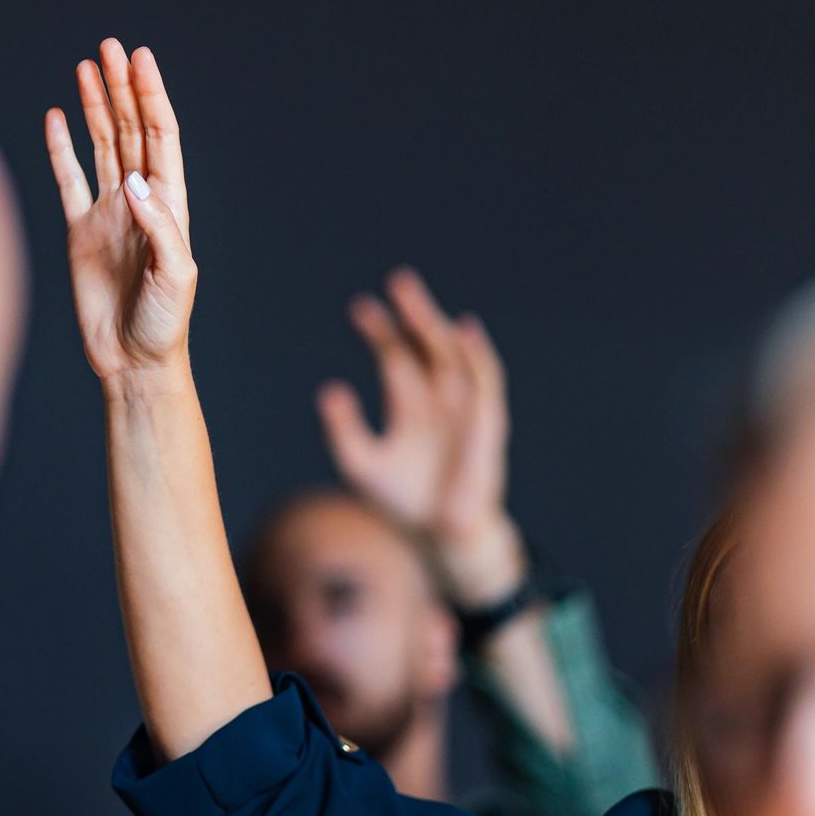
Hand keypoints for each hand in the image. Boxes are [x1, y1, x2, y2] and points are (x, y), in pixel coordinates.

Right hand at [44, 39, 196, 382]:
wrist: (133, 364)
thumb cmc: (165, 326)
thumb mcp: (176, 276)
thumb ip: (158, 227)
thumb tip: (132, 181)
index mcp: (168, 205)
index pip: (160, 137)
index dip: (151, 96)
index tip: (140, 59)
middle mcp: (137, 201)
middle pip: (130, 130)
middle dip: (121, 87)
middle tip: (109, 46)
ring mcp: (106, 214)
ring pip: (100, 146)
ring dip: (95, 106)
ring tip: (86, 66)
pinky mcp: (78, 233)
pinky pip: (67, 181)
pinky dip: (61, 150)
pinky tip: (56, 118)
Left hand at [315, 270, 520, 602]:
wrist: (439, 536)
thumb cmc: (401, 500)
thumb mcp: (360, 463)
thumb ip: (344, 429)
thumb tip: (329, 389)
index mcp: (408, 401)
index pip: (394, 353)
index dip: (380, 329)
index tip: (361, 306)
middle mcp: (438, 397)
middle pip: (426, 343)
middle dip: (413, 312)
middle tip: (398, 279)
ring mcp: (463, 407)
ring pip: (454, 354)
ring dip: (439, 325)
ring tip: (418, 299)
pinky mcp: (485, 423)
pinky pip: (485, 383)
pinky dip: (477, 355)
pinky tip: (464, 331)